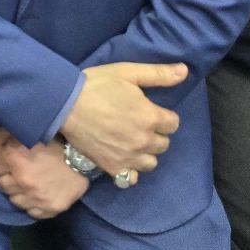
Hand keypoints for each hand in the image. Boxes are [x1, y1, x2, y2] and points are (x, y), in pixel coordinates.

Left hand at [0, 128, 89, 218]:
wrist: (82, 156)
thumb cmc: (48, 139)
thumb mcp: (18, 130)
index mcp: (13, 158)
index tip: (11, 156)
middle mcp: (22, 180)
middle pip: (0, 184)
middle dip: (6, 175)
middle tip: (21, 167)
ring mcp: (36, 197)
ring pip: (13, 199)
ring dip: (18, 190)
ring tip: (31, 178)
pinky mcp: (49, 210)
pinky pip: (29, 211)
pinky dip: (31, 203)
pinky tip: (39, 190)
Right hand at [58, 62, 186, 175]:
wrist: (65, 104)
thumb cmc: (97, 85)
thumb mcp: (128, 72)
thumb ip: (158, 74)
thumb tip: (184, 71)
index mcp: (150, 117)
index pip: (173, 123)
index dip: (163, 116)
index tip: (149, 111)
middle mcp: (144, 141)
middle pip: (164, 144)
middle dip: (155, 133)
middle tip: (138, 124)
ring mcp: (129, 157)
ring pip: (150, 162)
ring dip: (145, 153)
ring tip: (132, 142)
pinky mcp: (113, 167)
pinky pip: (132, 178)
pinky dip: (130, 171)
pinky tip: (123, 159)